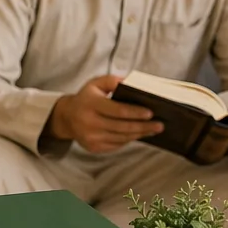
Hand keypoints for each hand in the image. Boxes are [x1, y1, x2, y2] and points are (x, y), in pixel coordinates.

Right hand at [45, 74, 162, 153]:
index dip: (135, 113)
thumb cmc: (86, 98)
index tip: (151, 113)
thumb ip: (112, 80)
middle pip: (122, 127)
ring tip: (154, 130)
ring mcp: (91, 137)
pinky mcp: (93, 147)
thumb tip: (130, 82)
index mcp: (90, 104)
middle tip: (160, 125)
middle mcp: (89, 122)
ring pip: (121, 138)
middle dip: (143, 126)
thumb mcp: (95, 84)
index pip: (117, 110)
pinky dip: (130, 139)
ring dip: (140, 134)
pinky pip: (117, 144)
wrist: (66, 117)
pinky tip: (140, 134)